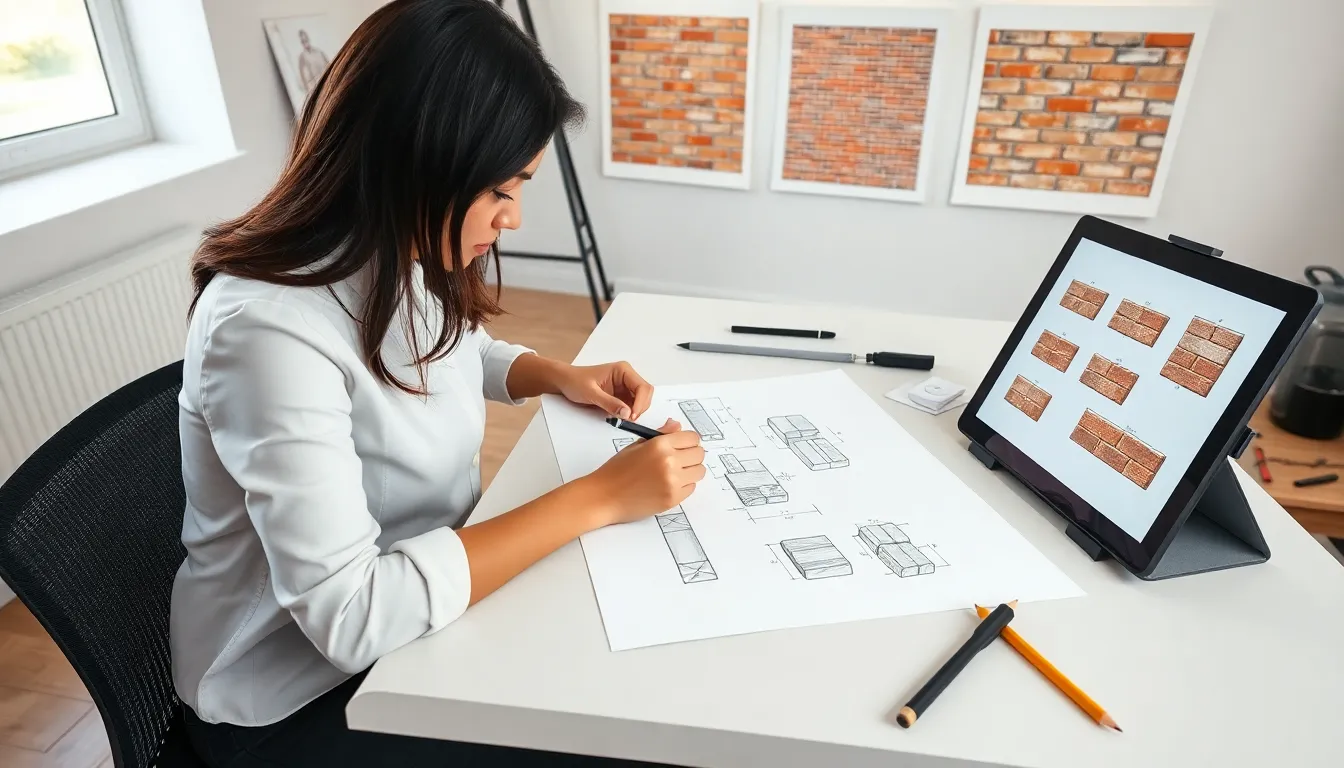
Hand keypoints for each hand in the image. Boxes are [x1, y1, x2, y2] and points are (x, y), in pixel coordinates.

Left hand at [554, 360, 653, 419]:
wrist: (565, 382)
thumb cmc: (575, 381)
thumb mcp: (591, 393)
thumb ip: (609, 403)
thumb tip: (627, 413)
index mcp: (623, 370)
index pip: (642, 387)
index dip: (641, 403)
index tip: (632, 416)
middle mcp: (627, 377)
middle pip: (645, 394)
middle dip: (640, 408)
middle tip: (628, 420)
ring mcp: (625, 387)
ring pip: (641, 401)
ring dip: (635, 412)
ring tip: (621, 419)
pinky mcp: (621, 396)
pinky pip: (632, 406)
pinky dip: (629, 414)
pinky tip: (619, 417)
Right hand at [585, 419, 704, 525]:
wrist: (604, 496)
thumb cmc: (616, 470)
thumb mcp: (636, 445)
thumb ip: (660, 435)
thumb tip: (677, 425)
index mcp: (660, 444)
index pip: (692, 438)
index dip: (688, 441)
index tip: (683, 446)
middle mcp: (669, 461)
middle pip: (699, 454)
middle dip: (691, 455)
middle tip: (679, 460)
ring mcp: (672, 482)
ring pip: (699, 471)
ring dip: (690, 471)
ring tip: (674, 473)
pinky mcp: (672, 499)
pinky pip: (691, 488)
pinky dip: (684, 486)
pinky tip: (668, 485)